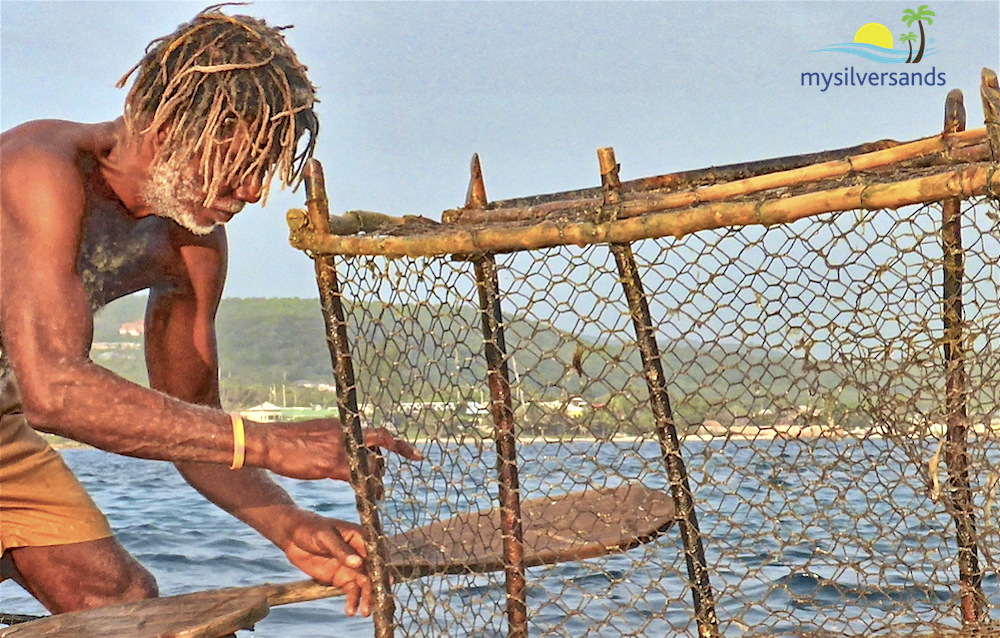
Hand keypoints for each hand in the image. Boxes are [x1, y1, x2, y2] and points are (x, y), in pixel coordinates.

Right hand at [256, 419, 421, 480]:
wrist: (270, 442)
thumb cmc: (289, 440)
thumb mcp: (317, 433)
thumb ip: (334, 438)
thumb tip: (343, 444)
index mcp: (344, 426)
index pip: (379, 433)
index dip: (399, 444)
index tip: (417, 455)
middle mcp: (347, 433)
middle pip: (382, 444)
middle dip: (389, 460)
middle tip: (389, 477)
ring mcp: (342, 448)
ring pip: (372, 465)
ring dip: (375, 481)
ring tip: (375, 495)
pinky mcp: (332, 464)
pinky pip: (358, 478)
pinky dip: (365, 488)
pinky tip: (367, 498)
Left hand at [279, 509, 372, 616]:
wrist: (291, 536)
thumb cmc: (311, 528)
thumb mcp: (325, 537)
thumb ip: (341, 550)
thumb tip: (359, 563)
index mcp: (359, 537)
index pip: (375, 553)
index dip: (381, 566)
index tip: (385, 580)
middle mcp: (359, 553)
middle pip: (372, 571)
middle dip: (374, 586)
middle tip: (375, 600)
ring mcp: (351, 567)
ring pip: (363, 584)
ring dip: (365, 597)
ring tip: (364, 611)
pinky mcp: (341, 578)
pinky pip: (351, 591)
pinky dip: (352, 601)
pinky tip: (351, 610)